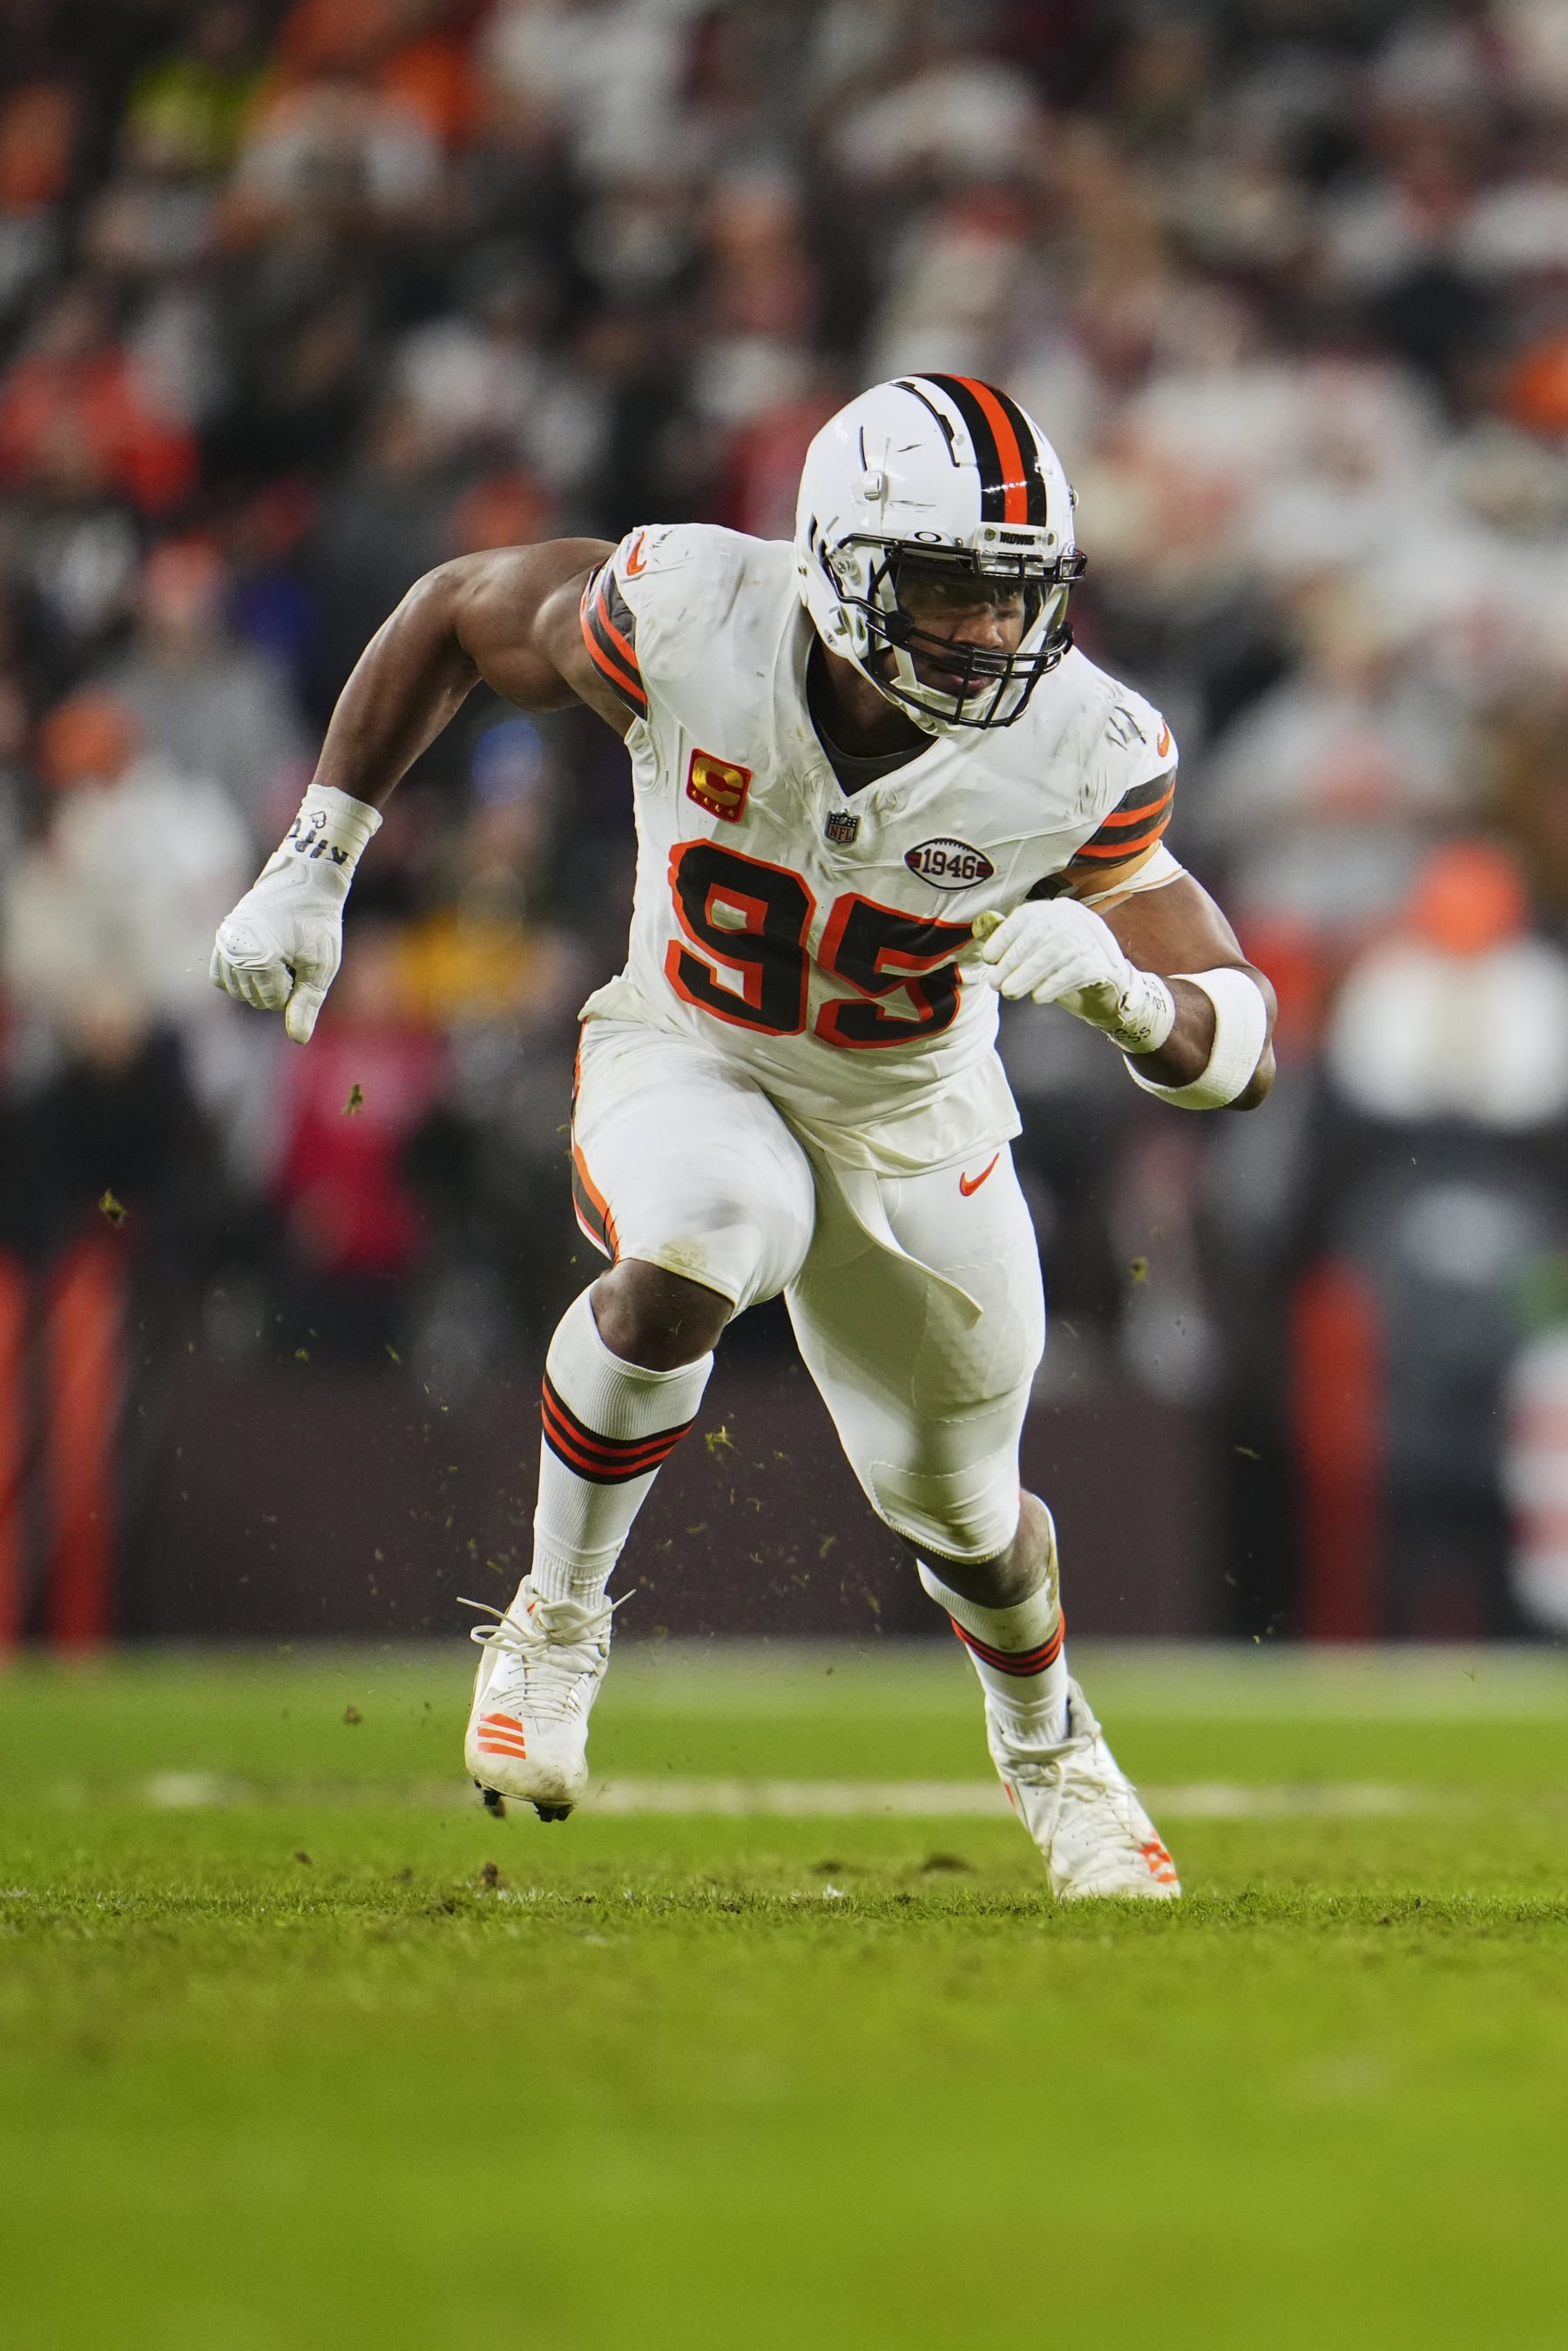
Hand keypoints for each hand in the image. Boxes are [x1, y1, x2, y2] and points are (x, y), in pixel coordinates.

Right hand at [211, 785, 379, 1042]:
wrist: (306, 880)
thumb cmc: (317, 923)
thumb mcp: (320, 966)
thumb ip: (307, 1004)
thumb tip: (298, 1039)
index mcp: (256, 957)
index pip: (272, 1002)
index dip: (295, 987)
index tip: (302, 959)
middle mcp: (231, 949)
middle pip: (254, 998)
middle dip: (278, 984)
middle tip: (291, 952)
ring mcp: (222, 942)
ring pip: (238, 990)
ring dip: (261, 981)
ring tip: (279, 952)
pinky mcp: (221, 938)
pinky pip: (223, 977)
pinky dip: (241, 977)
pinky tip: (261, 962)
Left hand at [970, 901, 1175, 1053]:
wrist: (1106, 991)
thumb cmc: (1063, 970)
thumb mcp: (1034, 952)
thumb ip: (1008, 937)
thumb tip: (980, 923)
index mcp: (1057, 910)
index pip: (1027, 916)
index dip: (1003, 936)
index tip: (988, 958)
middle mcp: (1077, 918)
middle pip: (1040, 934)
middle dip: (1012, 961)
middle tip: (995, 984)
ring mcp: (1093, 939)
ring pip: (1055, 952)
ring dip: (1028, 975)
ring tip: (1010, 993)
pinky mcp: (1104, 963)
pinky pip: (1075, 971)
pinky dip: (1053, 985)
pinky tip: (1038, 997)